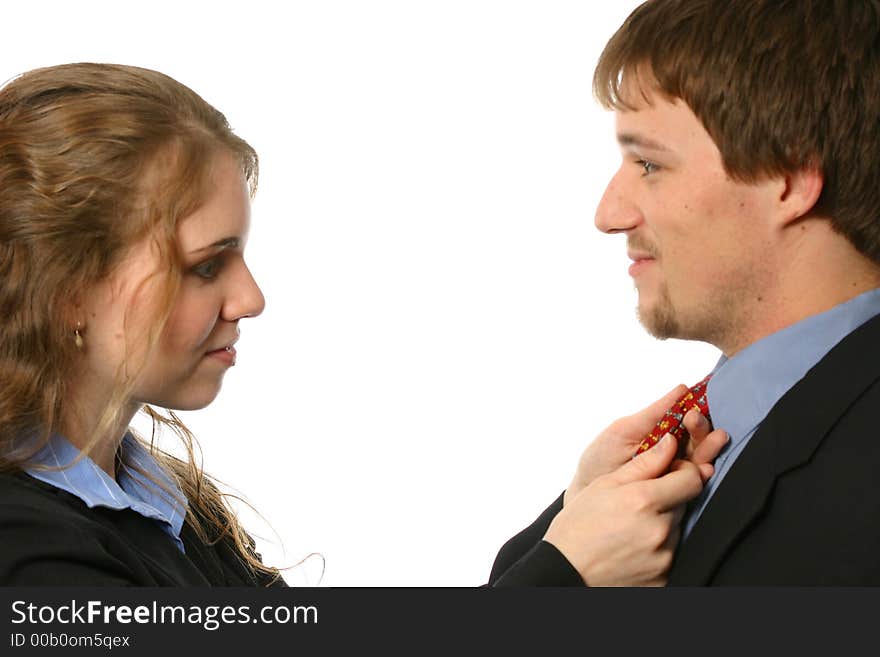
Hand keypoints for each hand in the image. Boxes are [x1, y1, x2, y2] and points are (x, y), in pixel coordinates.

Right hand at [545, 434, 701, 586]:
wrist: (565, 572)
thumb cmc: (577, 527)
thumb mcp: (604, 485)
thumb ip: (643, 463)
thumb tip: (669, 442)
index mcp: (644, 501)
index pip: (692, 479)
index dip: (683, 471)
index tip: (670, 472)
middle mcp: (659, 530)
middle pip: (684, 504)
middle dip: (667, 499)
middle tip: (638, 505)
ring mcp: (664, 557)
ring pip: (677, 529)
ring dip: (662, 524)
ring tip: (631, 528)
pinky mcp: (664, 577)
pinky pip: (671, 555)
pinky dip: (657, 549)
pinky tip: (633, 547)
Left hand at [564, 385, 727, 504]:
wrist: (587, 494)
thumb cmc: (601, 460)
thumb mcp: (624, 431)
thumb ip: (654, 413)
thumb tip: (682, 389)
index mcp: (662, 432)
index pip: (686, 418)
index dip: (693, 410)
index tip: (692, 407)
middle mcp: (673, 451)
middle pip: (697, 437)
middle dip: (702, 428)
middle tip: (695, 420)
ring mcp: (676, 472)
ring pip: (700, 458)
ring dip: (709, 448)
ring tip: (715, 439)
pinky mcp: (677, 493)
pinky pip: (694, 483)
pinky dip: (702, 474)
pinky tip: (705, 469)